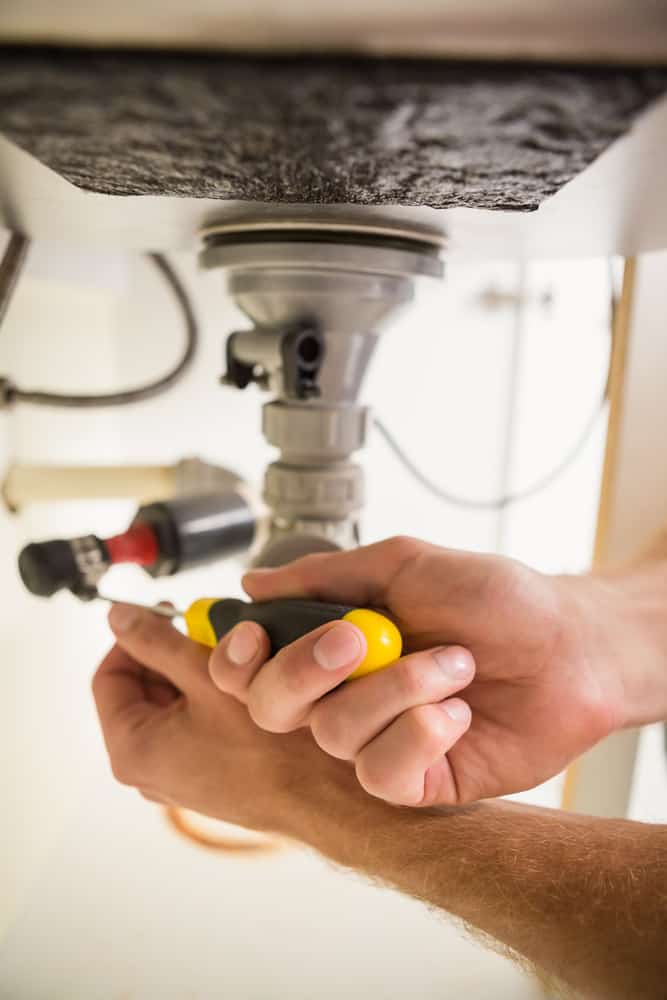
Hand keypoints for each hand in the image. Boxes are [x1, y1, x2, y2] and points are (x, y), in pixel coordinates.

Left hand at [92, 603, 334, 832]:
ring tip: (229, 653)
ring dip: (195, 672)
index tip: (163, 615)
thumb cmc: (269, 749)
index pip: (109, 677)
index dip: (134, 638)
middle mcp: (149, 770)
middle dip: (170, 653)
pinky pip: (196, 724)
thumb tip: (120, 617)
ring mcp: (179, 775)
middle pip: (142, 690)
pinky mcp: (208, 775)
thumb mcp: (208, 676)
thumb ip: (157, 641)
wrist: (324, 796)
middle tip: (202, 629)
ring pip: (173, 705)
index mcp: (132, 749)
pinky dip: (212, 697)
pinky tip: (244, 681)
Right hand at [209, 537, 624, 805]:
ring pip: (332, 734)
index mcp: (331, 644)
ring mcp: (378, 740)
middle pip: (272, 707)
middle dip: (306, 670)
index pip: (251, 667)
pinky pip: (380, 775)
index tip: (254, 635)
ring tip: (455, 664)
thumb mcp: (405, 564)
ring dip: (396, 689)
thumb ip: (327, 575)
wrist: (569, 645)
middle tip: (362, 638)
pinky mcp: (417, 780)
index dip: (236, 658)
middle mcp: (344, 694)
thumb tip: (253, 582)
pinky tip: (458, 714)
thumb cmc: (495, 597)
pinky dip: (418, 736)